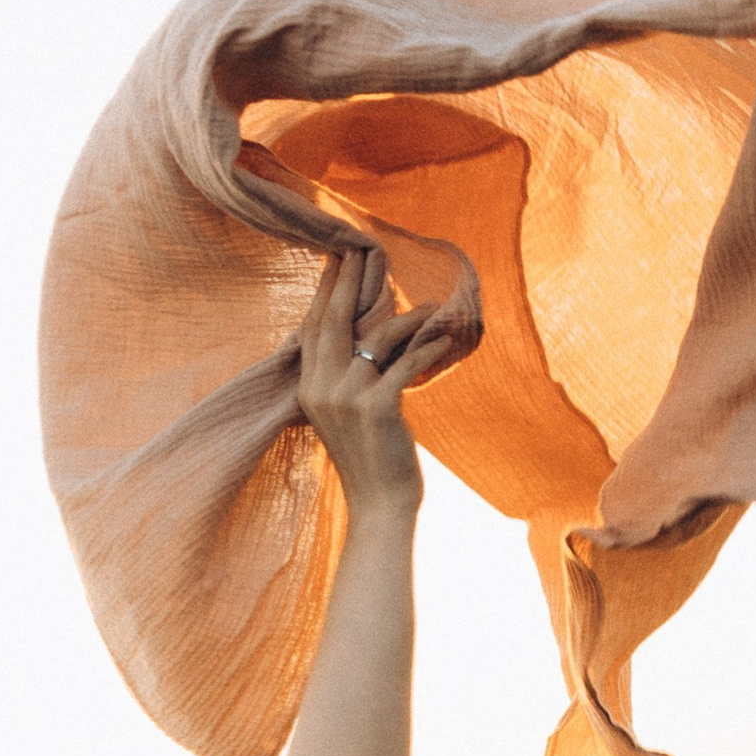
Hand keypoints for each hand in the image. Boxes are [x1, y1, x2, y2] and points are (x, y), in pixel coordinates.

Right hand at [294, 246, 444, 513]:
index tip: (336, 259)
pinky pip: (407, 364)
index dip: (326, 292)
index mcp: (309, 388)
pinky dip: (429, 348)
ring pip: (377, 338)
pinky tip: (446, 337)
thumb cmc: (370, 460)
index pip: (314, 328)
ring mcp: (347, 397)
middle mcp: (321, 388)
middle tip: (361, 249)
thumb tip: (369, 335)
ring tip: (432, 306)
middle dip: (348, 281)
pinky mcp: (378, 408)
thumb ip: (346, 376)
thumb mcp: (345, 413)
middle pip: (334, 321)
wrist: (379, 506)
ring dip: (407, 318)